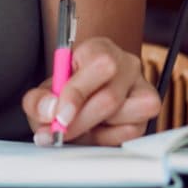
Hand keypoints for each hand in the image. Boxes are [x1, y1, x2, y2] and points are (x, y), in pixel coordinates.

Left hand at [21, 37, 160, 145]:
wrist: (84, 92)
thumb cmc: (66, 89)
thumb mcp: (45, 92)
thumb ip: (38, 101)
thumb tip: (49, 111)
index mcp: (100, 49)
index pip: (99, 66)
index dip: (77, 94)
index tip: (59, 116)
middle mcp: (127, 65)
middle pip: (111, 98)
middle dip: (81, 121)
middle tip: (60, 132)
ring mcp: (143, 87)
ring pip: (128, 116)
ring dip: (98, 129)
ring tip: (81, 127)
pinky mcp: (149, 111)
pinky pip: (133, 132)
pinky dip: (109, 137)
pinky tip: (97, 130)